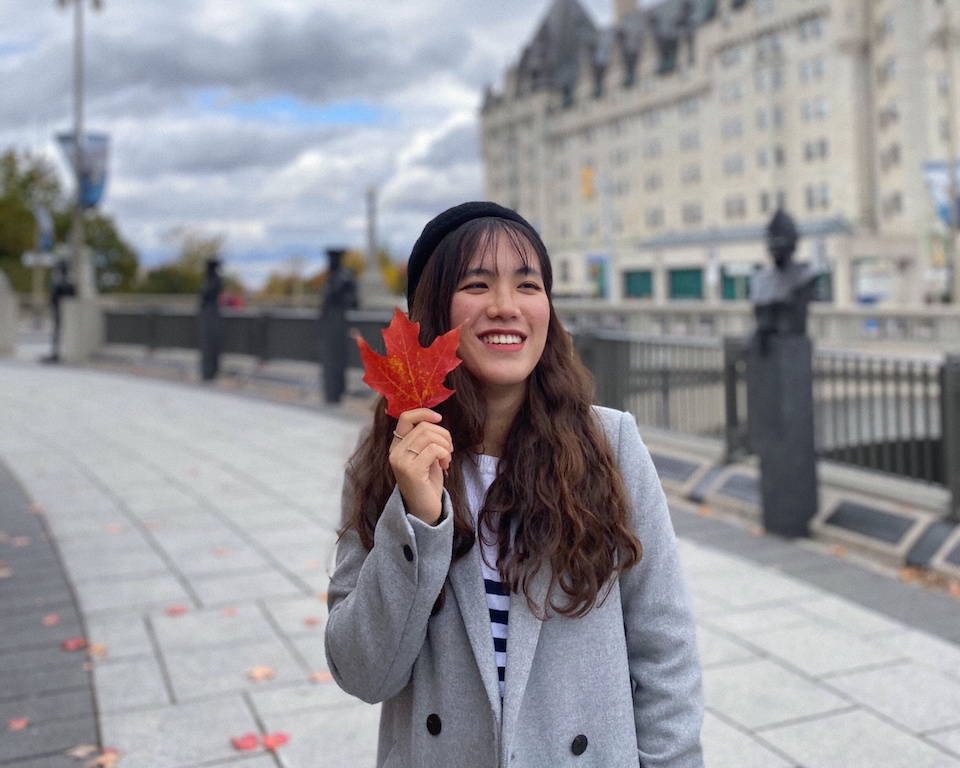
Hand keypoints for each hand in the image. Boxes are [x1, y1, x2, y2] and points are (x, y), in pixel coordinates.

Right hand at [389, 409, 452, 524]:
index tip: (439, 418)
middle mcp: (395, 452)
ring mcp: (401, 461)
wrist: (425, 511)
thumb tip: (435, 421)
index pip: (405, 417)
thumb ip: (426, 439)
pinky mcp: (410, 470)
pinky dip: (444, 454)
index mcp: (397, 446)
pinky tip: (445, 466)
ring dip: (445, 446)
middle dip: (443, 434)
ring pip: (429, 436)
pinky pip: (433, 450)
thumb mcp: (427, 456)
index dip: (424, 413)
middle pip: (423, 426)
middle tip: (449, 450)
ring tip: (447, 459)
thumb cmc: (427, 484)